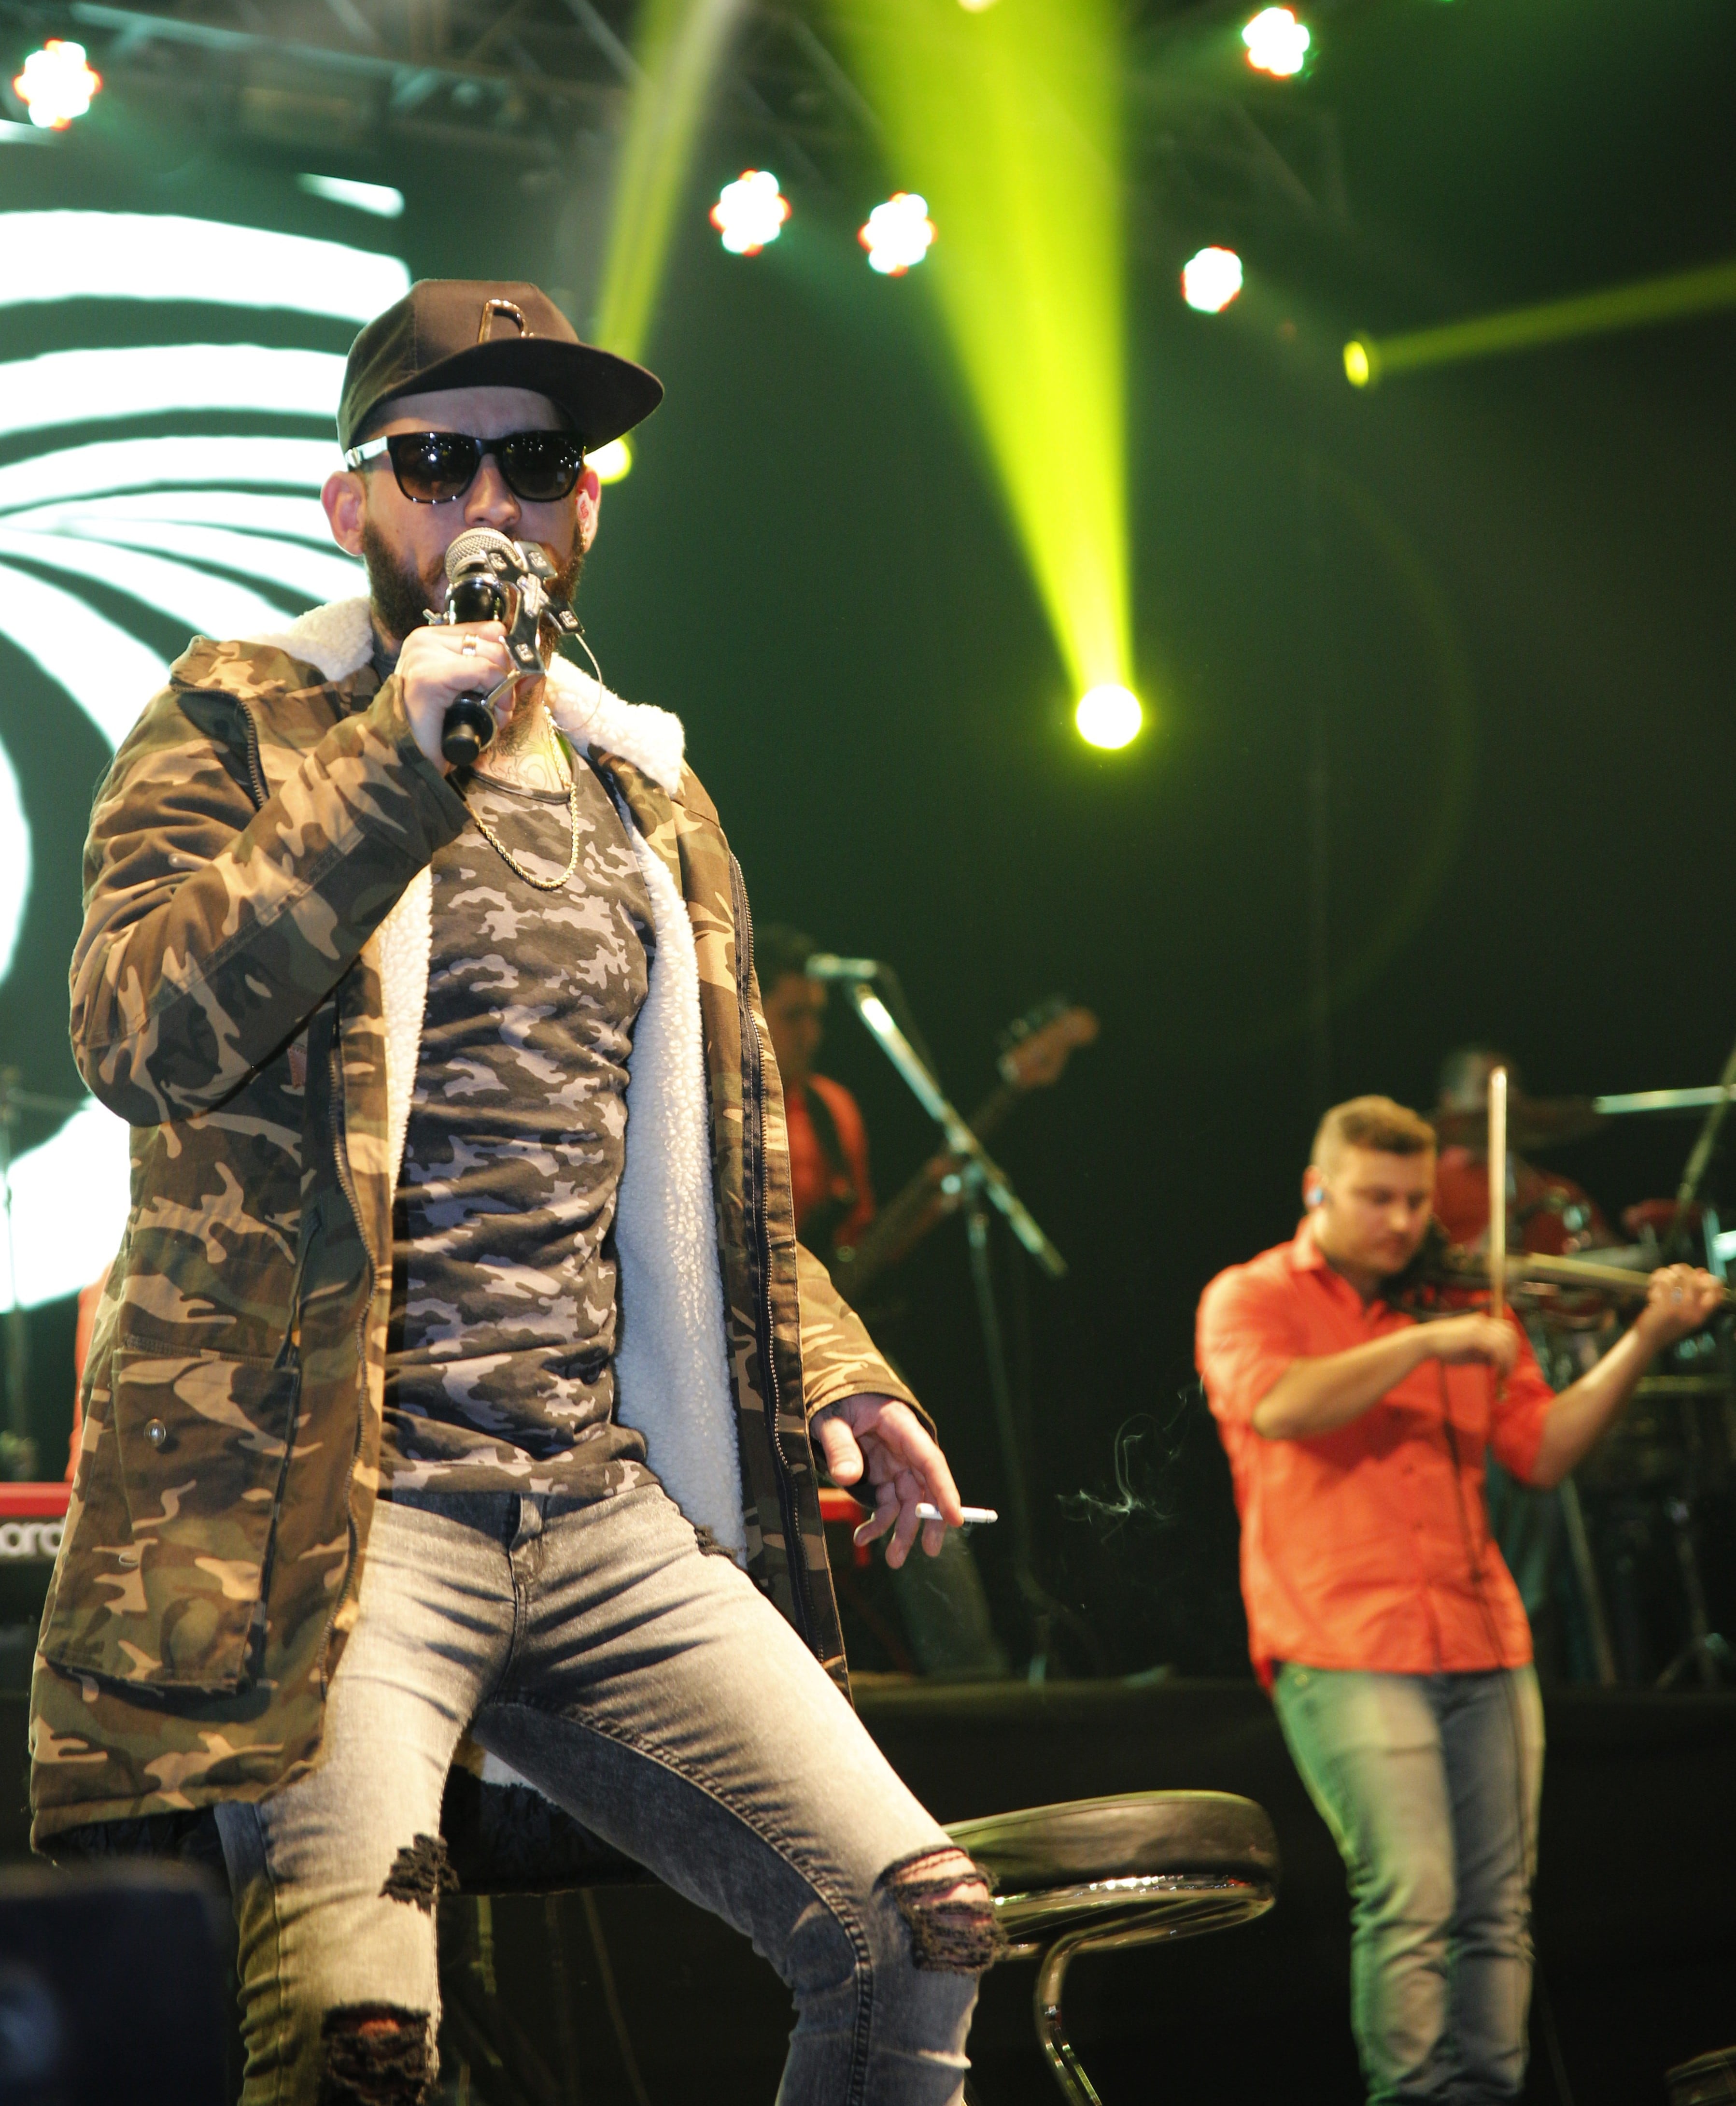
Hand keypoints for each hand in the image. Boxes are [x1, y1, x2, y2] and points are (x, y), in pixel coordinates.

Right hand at [395, 621, 522, 771]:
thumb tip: (532, 668)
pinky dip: (498, 695)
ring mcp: (425, 654)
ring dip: (504, 691)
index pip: (488, 630)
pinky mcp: (430, 675)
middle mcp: (425, 641)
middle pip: (494, 642)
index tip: (510, 685)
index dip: (509, 657)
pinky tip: (492, 716)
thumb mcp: (471, 694)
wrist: (410, 761)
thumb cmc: (438, 731)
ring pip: (493, 655)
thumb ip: (497, 676)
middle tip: (500, 708)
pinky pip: (485, 672)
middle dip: (507, 678)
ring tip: (494, 715)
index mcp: (432, 640)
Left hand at [811, 1395, 963, 1568]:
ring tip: (894, 1560)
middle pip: (925, 1485)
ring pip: (908, 1501)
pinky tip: (863, 1538)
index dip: (944, 1489)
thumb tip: (846, 1477)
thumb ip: (839, 1445)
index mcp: (900, 1425)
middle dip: (929, 1520)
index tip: (955, 1519)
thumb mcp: (830, 1418)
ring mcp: (894, 1462)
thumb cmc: (833, 1400)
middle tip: (930, 1550)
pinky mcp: (882, 1475)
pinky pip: (887, 1503)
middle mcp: (904, 1447)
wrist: (826, 1396)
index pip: (930, 1459)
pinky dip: (878, 1523)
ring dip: (903, 1530)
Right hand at [1424, 1313, 1520, 1376]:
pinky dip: (1501, 1359)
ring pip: (1505, 1342)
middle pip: (1510, 1334)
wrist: (1426, 1342)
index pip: (1507, 1329)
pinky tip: (1497, 1369)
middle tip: (1508, 1370)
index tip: (1508, 1362)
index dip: (1512, 1346)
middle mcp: (1482, 1322)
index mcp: (1480, 1323)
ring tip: (1504, 1373)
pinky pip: (1496, 1347)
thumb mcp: (1468, 1353)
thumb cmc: (1444, 1349)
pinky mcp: (1475, 1335)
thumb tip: (1497, 1363)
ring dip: (1509, 1359)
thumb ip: (1483, 1356)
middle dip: (1513, 1354)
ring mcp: (1479, 1327)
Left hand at [1634, 1264, 1723, 1350]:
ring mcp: (1679, 1309)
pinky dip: (1656, 1279)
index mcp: (1701, 1316)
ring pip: (1678, 1278)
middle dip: (1684, 1270)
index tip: (1700, 1274)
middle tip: (1674, 1270)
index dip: (1712, 1281)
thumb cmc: (1666, 1326)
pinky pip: (1663, 1282)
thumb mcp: (1687, 1316)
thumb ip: (1694, 1298)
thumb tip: (1701, 1272)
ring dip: (1667, 1273)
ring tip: (1660, 1277)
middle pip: (1695, 1281)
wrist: (1649, 1341)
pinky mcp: (1664, 1306)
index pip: (1717, 1295)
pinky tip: (1652, 1284)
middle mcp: (1693, 1312)